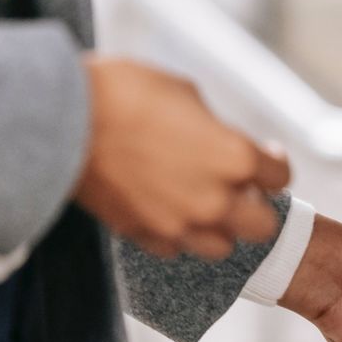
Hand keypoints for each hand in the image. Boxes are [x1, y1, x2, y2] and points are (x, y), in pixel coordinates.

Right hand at [72, 56, 291, 259]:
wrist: (62, 119)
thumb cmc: (125, 93)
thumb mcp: (185, 93)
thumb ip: (214, 128)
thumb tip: (219, 141)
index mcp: (235, 157)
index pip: (280, 176)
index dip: (273, 163)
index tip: (264, 154)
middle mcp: (215, 200)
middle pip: (263, 226)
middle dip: (256, 206)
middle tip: (239, 187)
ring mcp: (179, 225)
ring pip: (221, 247)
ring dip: (219, 227)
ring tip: (201, 203)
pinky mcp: (144, 236)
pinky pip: (175, 248)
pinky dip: (176, 234)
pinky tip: (165, 209)